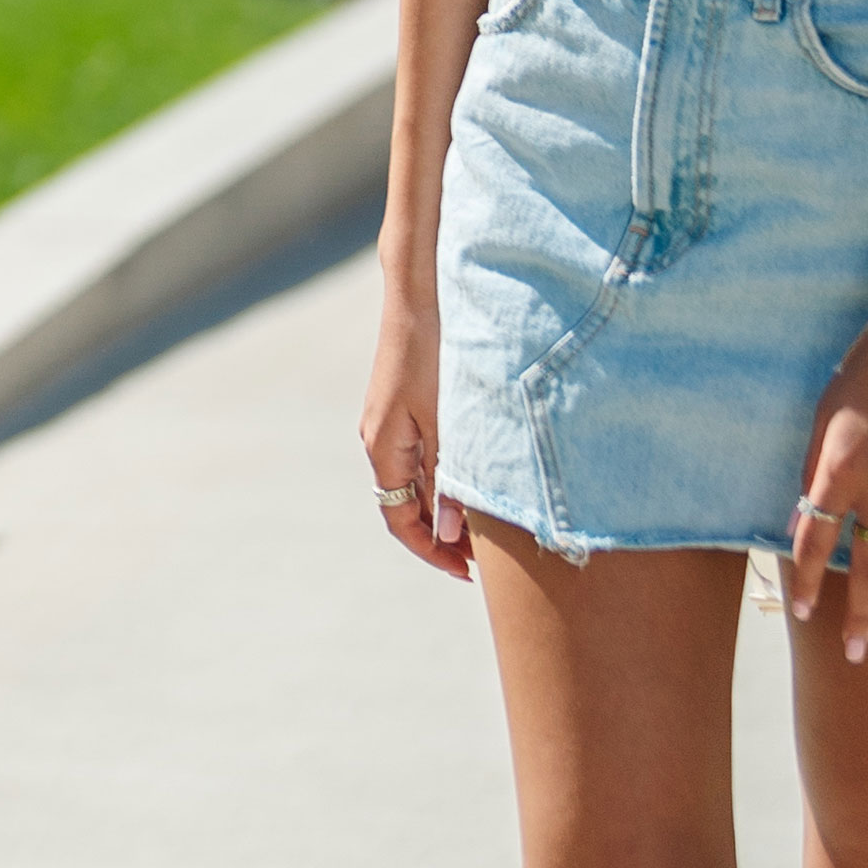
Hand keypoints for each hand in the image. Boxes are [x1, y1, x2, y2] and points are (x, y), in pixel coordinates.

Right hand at [359, 283, 467, 580]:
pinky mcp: (405, 407)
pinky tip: (474, 480)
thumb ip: (447, 478)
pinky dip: (445, 479)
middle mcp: (380, 440)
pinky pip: (421, 458)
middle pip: (407, 505)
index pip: (399, 520)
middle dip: (443, 536)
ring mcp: (391, 423)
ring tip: (488, 524)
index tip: (468, 573)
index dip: (431, 551)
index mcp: (383, 447)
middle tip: (487, 558)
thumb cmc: (435, 352)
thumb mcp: (447, 421)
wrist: (420, 294)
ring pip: (416, 482)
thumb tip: (448, 534)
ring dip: (446, 508)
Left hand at [785, 317, 867, 650]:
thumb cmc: (867, 371)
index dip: (806, 580)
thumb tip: (812, 513)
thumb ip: (817, 468)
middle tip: (854, 652)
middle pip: (867, 566)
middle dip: (858, 614)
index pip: (816, 540)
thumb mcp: (824, 415)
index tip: (802, 612)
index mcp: (840, 467)